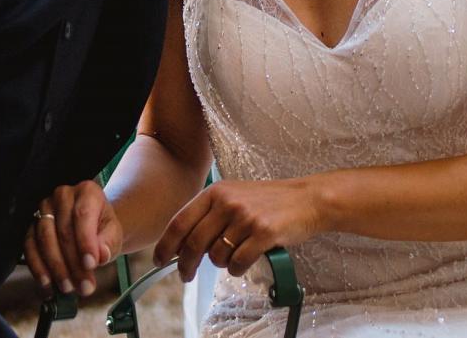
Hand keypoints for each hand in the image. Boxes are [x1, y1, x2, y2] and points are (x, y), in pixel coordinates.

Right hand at [23, 181, 122, 297]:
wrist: (91, 229)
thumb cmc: (102, 230)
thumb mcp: (113, 234)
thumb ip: (109, 243)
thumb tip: (101, 255)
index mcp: (87, 191)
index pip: (83, 214)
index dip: (86, 241)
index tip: (91, 265)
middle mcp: (62, 195)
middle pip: (63, 230)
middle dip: (73, 262)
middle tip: (83, 286)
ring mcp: (44, 209)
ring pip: (44, 237)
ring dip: (56, 266)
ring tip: (68, 287)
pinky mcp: (31, 225)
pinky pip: (29, 246)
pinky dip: (37, 266)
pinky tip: (47, 283)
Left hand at [153, 179, 323, 280]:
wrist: (306, 199)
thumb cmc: (268, 202)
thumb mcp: (234, 197)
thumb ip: (209, 215)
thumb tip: (182, 245)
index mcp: (216, 192)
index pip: (180, 221)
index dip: (166, 244)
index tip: (159, 259)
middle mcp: (228, 202)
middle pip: (194, 243)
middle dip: (186, 265)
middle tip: (186, 275)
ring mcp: (245, 217)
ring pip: (217, 256)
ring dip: (221, 264)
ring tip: (234, 256)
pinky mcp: (263, 233)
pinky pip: (238, 263)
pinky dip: (238, 269)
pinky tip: (244, 262)